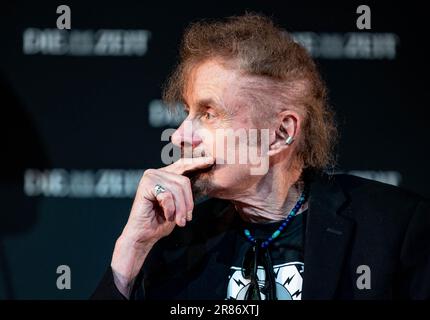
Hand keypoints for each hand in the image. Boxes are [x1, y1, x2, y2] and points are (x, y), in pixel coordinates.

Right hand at [111, 156, 213, 297]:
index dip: (197, 162)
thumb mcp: (179, 204)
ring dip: (180, 209)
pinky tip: (166, 216)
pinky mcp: (146, 185)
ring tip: (177, 221)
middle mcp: (155, 172)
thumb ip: (185, 192)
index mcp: (163, 175)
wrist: (144, 236)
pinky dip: (170, 210)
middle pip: (183, 181)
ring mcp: (150, 177)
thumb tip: (203, 177)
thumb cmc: (160, 222)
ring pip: (177, 189)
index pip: (183, 165)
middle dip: (188, 203)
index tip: (211, 160)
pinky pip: (167, 196)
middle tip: (186, 219)